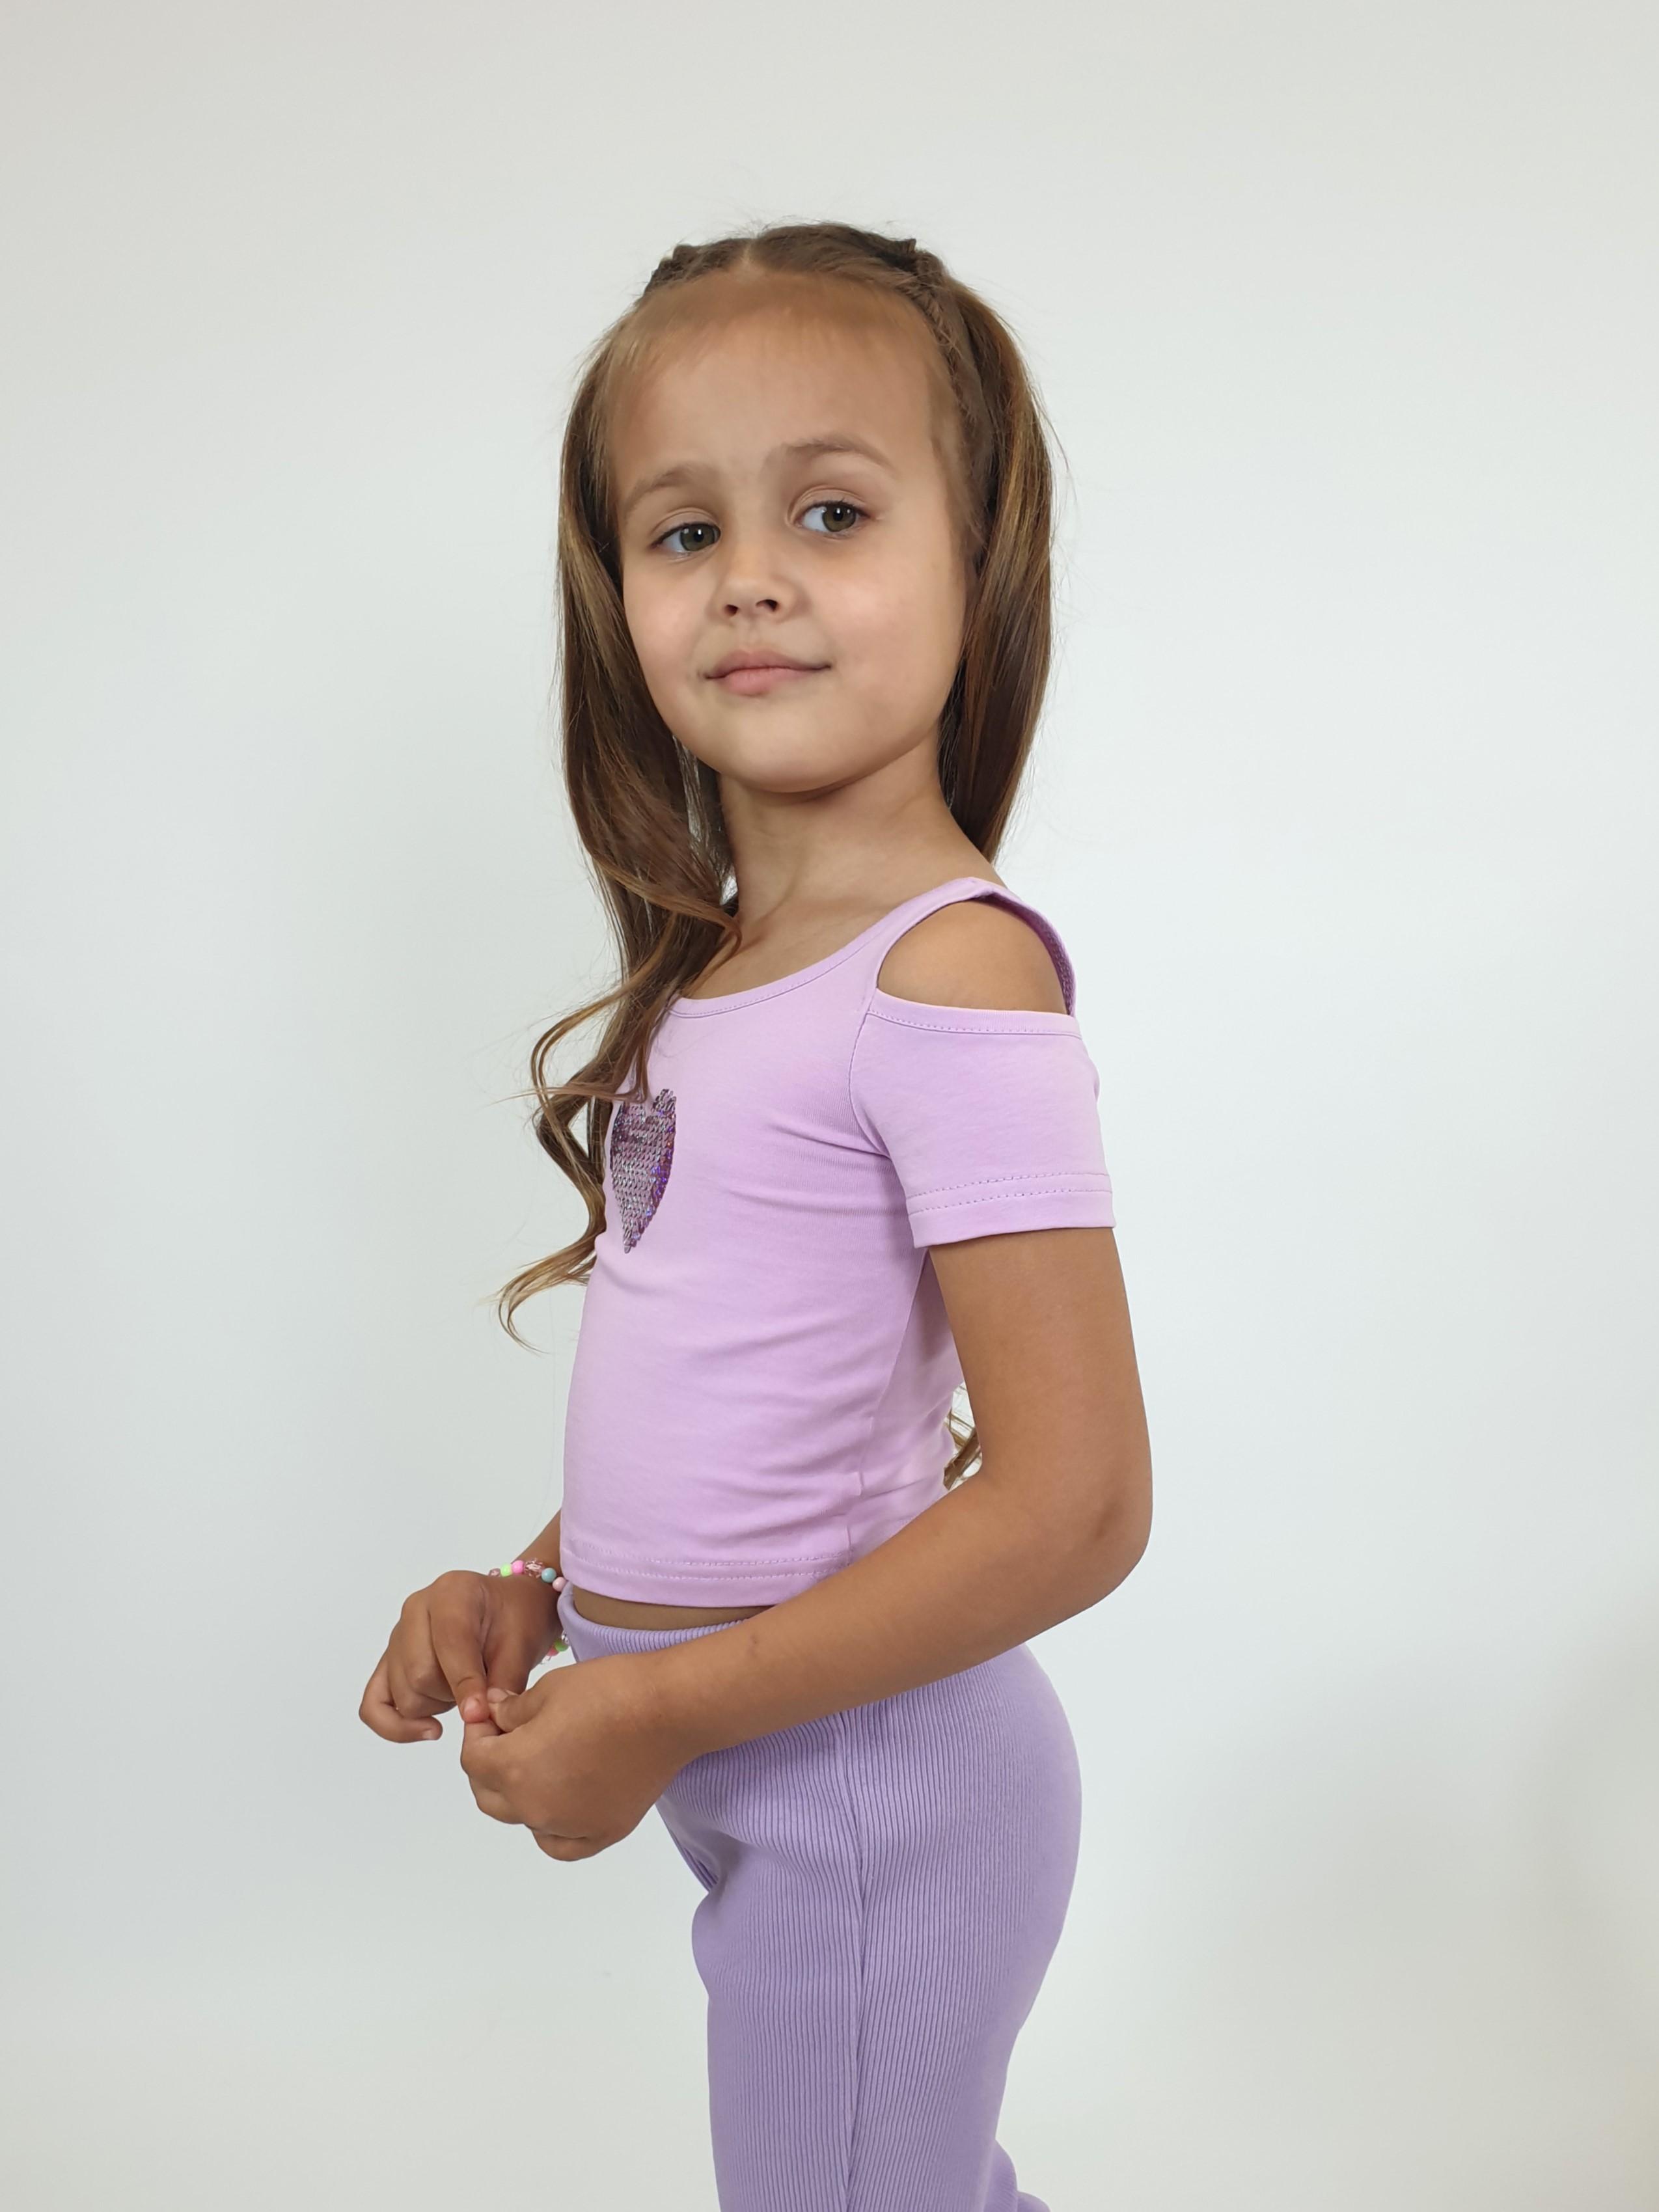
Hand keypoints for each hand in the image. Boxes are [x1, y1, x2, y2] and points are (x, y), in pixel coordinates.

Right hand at [358, 1568, 558, 1743]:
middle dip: (454, 1695)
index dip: (465, 1683)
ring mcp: (397, 1636)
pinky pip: (373, 1704)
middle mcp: (415, 1609)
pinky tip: (429, 1729)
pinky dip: (395, 1726)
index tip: (479, 1714)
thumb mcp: (523, 1644)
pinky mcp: (388, 1662)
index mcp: (452, 1592)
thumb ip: (504, 1680)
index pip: (449, 1643)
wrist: (507, 1611)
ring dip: (437, 1706)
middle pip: (420, 1674)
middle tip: (483, 1688)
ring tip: (465, 1688)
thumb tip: (478, 1718)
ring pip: (404, 1695)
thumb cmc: (516, 1621)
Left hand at [460, 1651, 687, 1860]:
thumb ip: (512, 1710)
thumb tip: (493, 1714)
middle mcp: (536, 1809)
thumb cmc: (609, 1691)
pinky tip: (558, 1802)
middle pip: (489, 1797)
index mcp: (515, 1770)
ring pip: (523, 1820)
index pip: (473, 1760)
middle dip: (488, 1765)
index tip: (490, 1714)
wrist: (669, 1710)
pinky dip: (551, 1828)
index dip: (476, 1732)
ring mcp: (570, 1826)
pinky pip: (561, 1844)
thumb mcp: (548, 1688)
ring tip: (538, 1760)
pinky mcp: (604, 1832)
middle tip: (506, 1734)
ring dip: (518, 1794)